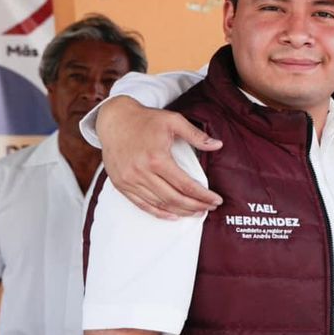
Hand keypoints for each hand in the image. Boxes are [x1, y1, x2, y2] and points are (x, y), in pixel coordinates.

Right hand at [98, 97, 221, 218]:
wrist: (115, 119)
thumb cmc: (145, 120)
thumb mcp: (173, 121)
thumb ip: (196, 135)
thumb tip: (218, 145)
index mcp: (156, 158)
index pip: (186, 185)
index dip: (203, 196)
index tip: (216, 200)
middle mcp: (141, 172)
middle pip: (174, 198)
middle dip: (195, 206)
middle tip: (209, 208)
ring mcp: (129, 180)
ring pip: (159, 204)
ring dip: (180, 211)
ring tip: (196, 212)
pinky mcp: (121, 184)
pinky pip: (141, 204)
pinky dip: (159, 213)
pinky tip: (173, 215)